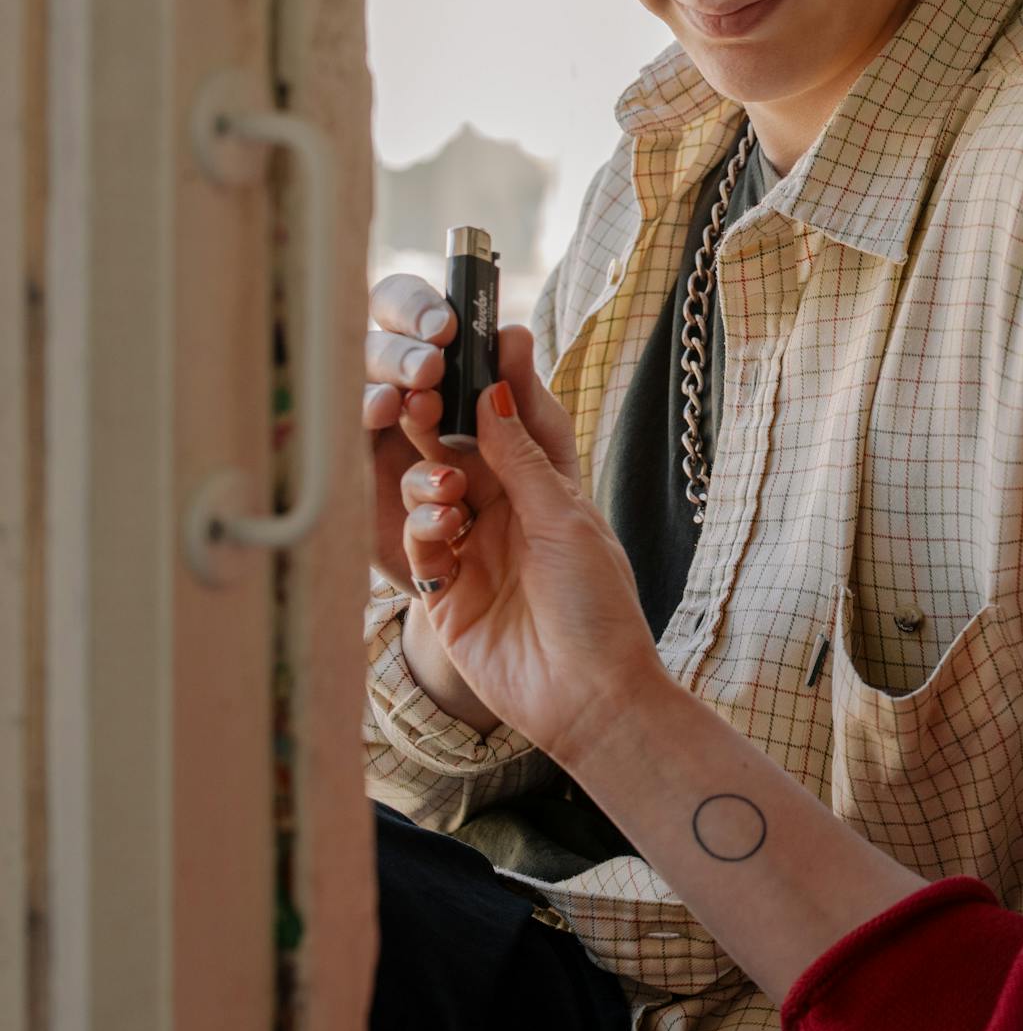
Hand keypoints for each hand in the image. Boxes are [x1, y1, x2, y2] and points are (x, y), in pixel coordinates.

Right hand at [400, 381, 659, 758]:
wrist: (588, 696)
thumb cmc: (598, 607)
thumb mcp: (566, 521)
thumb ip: (523, 461)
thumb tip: (494, 394)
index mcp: (547, 491)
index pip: (518, 422)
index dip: (503, 382)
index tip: (488, 335)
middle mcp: (506, 514)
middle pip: (459, 448)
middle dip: (439, 420)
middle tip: (422, 394)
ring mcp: (472, 550)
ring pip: (428, 488)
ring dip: (429, 476)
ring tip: (450, 489)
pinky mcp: (443, 592)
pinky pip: (417, 543)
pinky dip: (423, 527)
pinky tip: (443, 528)